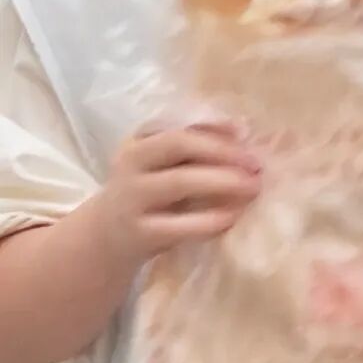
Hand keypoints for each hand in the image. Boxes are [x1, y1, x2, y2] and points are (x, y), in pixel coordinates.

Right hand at [100, 124, 261, 267]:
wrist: (105, 240)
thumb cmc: (151, 193)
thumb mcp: (164, 166)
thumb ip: (196, 148)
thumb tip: (245, 134)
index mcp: (141, 138)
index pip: (178, 121)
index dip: (213, 124)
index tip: (245, 130)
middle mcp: (132, 162)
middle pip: (177, 143)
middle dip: (222, 149)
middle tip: (256, 162)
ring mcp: (131, 198)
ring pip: (179, 181)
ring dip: (222, 181)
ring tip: (253, 185)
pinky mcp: (138, 235)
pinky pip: (177, 226)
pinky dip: (208, 221)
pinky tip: (232, 217)